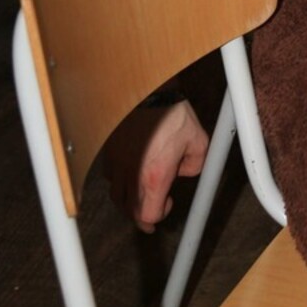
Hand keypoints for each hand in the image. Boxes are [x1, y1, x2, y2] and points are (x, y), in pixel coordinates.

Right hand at [103, 99, 208, 232]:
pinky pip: (110, 174)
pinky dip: (119, 179)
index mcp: (154, 175)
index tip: (167, 206)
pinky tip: (131, 170)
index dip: (158, 217)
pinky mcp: (108, 150)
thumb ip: (196, 164)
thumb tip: (189, 171)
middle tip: (154, 209)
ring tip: (142, 192)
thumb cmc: (171, 113)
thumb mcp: (198, 141)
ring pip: (116, 193)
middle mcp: (131, 173)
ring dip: (129, 198)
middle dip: (142, 213)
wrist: (145, 89)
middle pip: (128, 210)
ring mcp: (116, 162)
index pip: (148, 214)